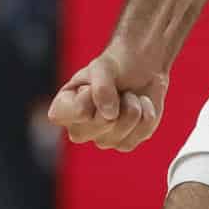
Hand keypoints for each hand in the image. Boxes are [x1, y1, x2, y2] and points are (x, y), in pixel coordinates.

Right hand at [48, 46, 168, 152]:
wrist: (142, 67)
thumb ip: (101, 86)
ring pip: (119, 132)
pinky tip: (141, 103)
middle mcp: (79, 129)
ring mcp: (102, 139)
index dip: (84, 97)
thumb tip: (110, 115)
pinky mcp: (125, 143)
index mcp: (64, 110)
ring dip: (132, 105)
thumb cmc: (115, 66)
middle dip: (114, 101)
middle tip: (116, 89)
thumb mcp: (103, 66)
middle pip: (95, 126)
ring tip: (128, 95)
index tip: (92, 84)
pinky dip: (147, 113)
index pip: (62, 115)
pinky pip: (139, 134)